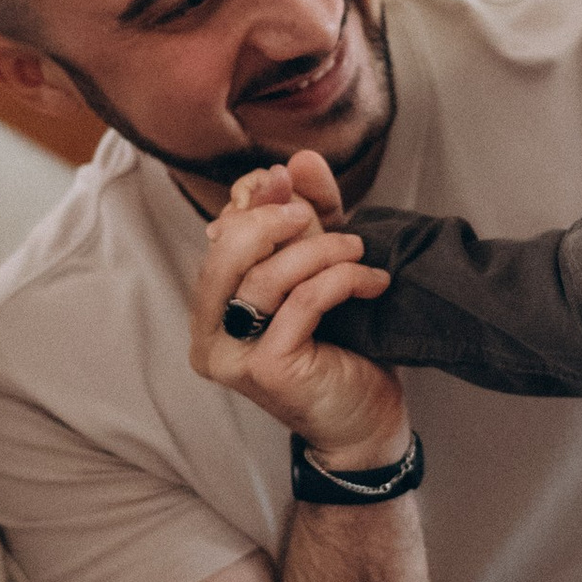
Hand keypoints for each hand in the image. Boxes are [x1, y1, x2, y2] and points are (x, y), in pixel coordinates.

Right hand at [191, 155, 404, 466]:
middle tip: (312, 214)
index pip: (219, 235)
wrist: (365, 420)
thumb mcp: (320, 268)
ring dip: (320, 250)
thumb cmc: (341, 347)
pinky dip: (341, 281)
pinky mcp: (266, 369)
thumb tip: (295, 161)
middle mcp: (209, 332)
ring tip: (358, 250)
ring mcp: (232, 355)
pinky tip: (372, 282)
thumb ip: (307, 216)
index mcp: (212, 306)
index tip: (288, 181)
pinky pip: (301, 303)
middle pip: (225, 251)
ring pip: (265, 276)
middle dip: (272, 219)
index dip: (251, 200)